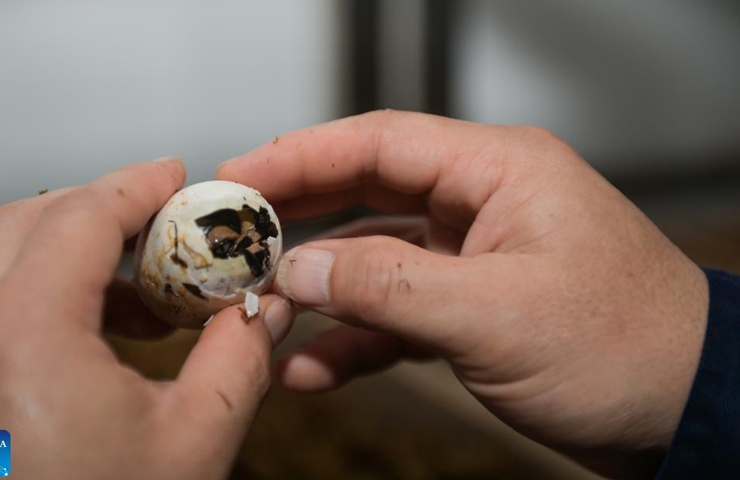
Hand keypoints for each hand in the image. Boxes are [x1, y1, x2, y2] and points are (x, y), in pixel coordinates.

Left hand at [0, 159, 294, 478]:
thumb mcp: (196, 442)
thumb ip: (242, 355)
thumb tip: (270, 305)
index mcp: (22, 331)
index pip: (83, 212)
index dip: (140, 183)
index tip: (180, 176)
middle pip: (34, 219)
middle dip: (108, 209)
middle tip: (171, 226)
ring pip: (5, 256)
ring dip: (79, 251)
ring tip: (151, 290)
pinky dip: (50, 291)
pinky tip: (108, 331)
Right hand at [216, 111, 708, 477]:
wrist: (683, 411)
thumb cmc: (623, 347)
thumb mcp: (493, 314)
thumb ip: (385, 288)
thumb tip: (297, 271)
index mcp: (498, 172)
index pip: (378, 142)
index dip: (300, 155)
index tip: (239, 176)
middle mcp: (481, 204)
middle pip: (366, 194)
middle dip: (298, 219)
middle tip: (233, 237)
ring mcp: (472, 258)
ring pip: (374, 261)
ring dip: (319, 293)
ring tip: (260, 316)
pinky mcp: (470, 308)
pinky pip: (395, 314)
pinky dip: (354, 340)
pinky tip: (311, 369)